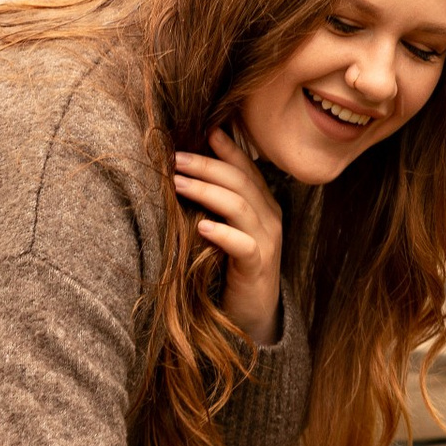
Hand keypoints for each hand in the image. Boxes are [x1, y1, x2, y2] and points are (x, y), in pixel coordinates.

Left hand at [171, 126, 284, 343]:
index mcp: (264, 206)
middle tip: (175, 157)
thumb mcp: (228, 229)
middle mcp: (270, 220)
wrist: (253, 315)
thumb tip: (185, 172)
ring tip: (178, 183)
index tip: (204, 129)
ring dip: (207, 192)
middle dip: (206, 165)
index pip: (247, 169)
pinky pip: (243, 245)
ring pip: (240, 207)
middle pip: (240, 182)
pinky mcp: (257, 269)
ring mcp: (267, 244)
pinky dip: (222, 233)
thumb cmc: (232, 268)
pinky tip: (201, 226)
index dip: (227, 148)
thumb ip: (217, 203)